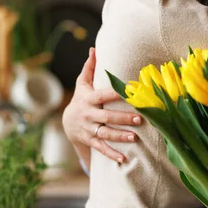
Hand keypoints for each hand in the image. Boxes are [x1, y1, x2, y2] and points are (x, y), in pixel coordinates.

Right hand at [62, 47, 141, 165]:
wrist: (67, 123)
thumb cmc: (81, 98)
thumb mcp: (83, 83)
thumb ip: (90, 67)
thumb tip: (94, 48)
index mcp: (89, 99)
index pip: (103, 95)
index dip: (115, 93)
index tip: (131, 91)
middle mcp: (88, 115)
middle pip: (106, 117)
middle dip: (122, 118)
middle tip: (140, 118)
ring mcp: (88, 129)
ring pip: (105, 134)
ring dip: (119, 136)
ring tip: (134, 137)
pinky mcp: (90, 141)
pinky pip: (101, 149)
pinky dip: (112, 154)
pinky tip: (124, 159)